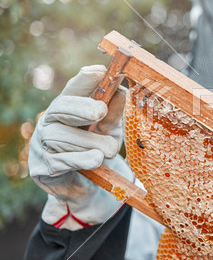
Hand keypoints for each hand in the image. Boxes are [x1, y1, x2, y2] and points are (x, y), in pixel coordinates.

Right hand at [29, 65, 133, 229]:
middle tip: (100, 111)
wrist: (88, 186)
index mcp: (67, 107)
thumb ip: (114, 113)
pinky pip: (60, 161)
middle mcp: (50, 121)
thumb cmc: (97, 148)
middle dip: (80, 108)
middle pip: (60, 108)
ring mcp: (42, 144)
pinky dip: (81, 160)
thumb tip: (122, 91)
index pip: (73, 89)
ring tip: (111, 150)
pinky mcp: (43, 167)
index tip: (100, 72)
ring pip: (61, 136)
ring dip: (90, 143)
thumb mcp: (109, 129)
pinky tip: (95, 160)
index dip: (84, 80)